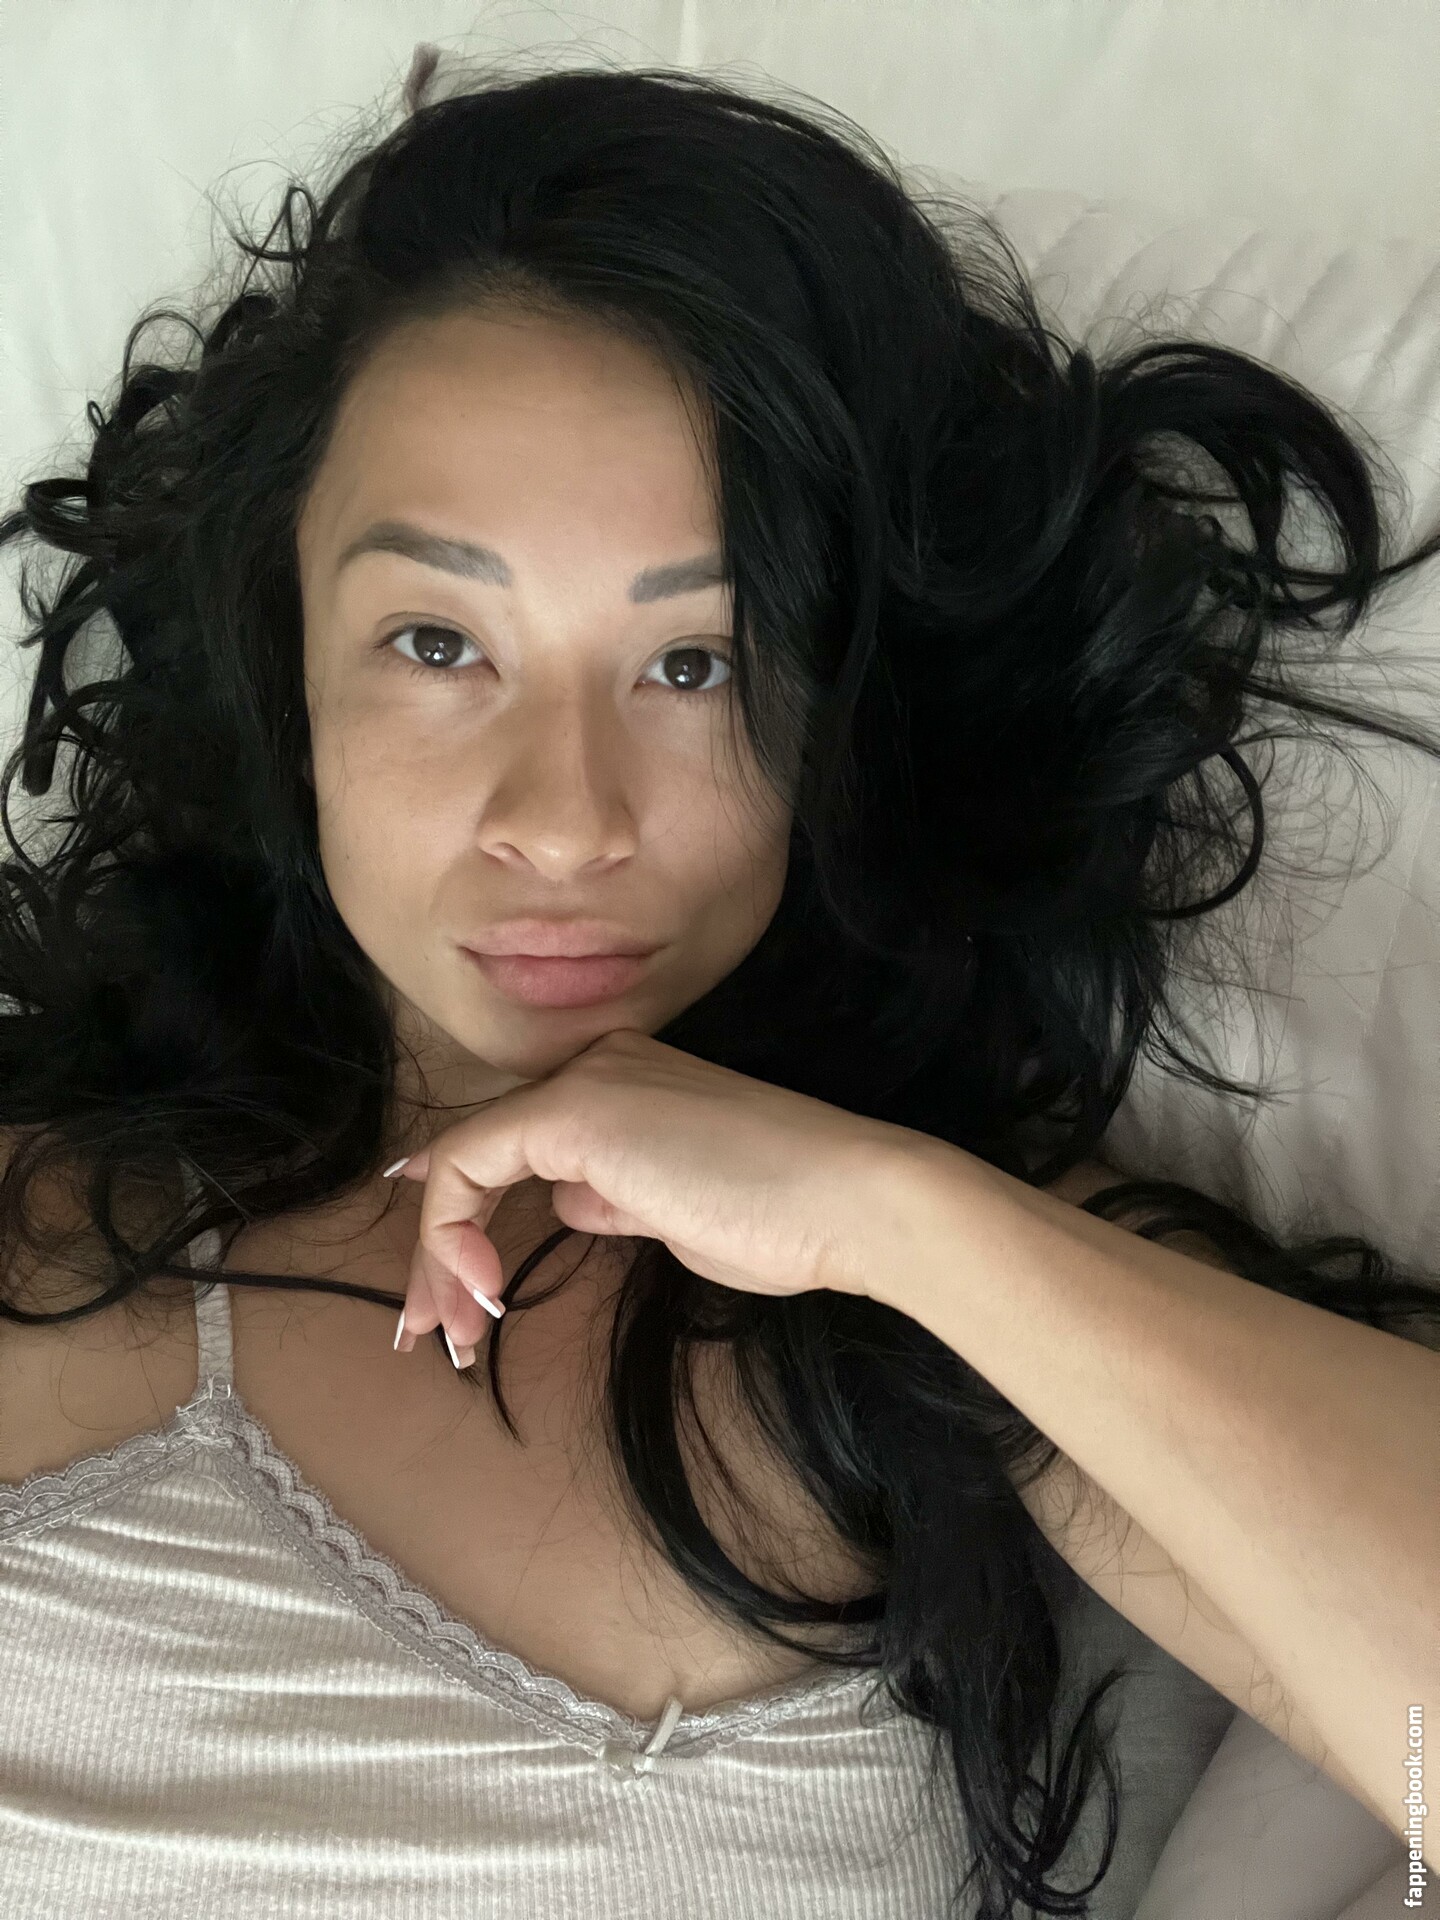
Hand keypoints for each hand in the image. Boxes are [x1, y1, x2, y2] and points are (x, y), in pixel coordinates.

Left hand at [389, 1027, 908, 1360]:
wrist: (848, 1201)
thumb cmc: (783, 1221)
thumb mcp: (676, 1211)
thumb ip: (616, 1195)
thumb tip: (573, 1197)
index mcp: (627, 1081)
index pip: (519, 1146)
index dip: (466, 1221)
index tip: (453, 1296)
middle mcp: (597, 1065)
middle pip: (484, 1154)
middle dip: (441, 1251)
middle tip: (426, 1332)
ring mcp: (584, 1082)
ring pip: (466, 1160)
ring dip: (439, 1256)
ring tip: (440, 1334)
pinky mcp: (574, 1111)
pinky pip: (472, 1163)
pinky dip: (451, 1232)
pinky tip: (472, 1293)